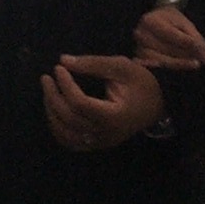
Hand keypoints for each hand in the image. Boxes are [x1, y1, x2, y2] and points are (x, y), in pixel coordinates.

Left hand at [44, 57, 166, 151]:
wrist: (157, 105)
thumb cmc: (142, 83)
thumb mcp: (121, 67)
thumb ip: (93, 64)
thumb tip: (63, 60)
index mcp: (114, 115)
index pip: (80, 103)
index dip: (65, 85)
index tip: (58, 68)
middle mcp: (105, 133)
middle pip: (68, 118)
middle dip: (52, 96)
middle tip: (47, 77)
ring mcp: (100, 142)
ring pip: (64, 133)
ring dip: (51, 112)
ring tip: (49, 92)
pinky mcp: (96, 144)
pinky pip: (69, 141)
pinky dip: (57, 127)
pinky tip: (55, 110)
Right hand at [133, 6, 204, 71]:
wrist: (155, 21)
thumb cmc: (171, 21)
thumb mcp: (185, 25)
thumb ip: (197, 40)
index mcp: (151, 21)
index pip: (172, 35)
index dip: (189, 44)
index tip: (203, 52)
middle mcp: (141, 34)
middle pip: (167, 49)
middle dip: (187, 56)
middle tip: (202, 62)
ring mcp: (138, 48)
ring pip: (162, 60)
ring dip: (180, 64)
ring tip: (195, 65)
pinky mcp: (139, 60)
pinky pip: (155, 68)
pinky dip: (168, 69)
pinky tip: (178, 73)